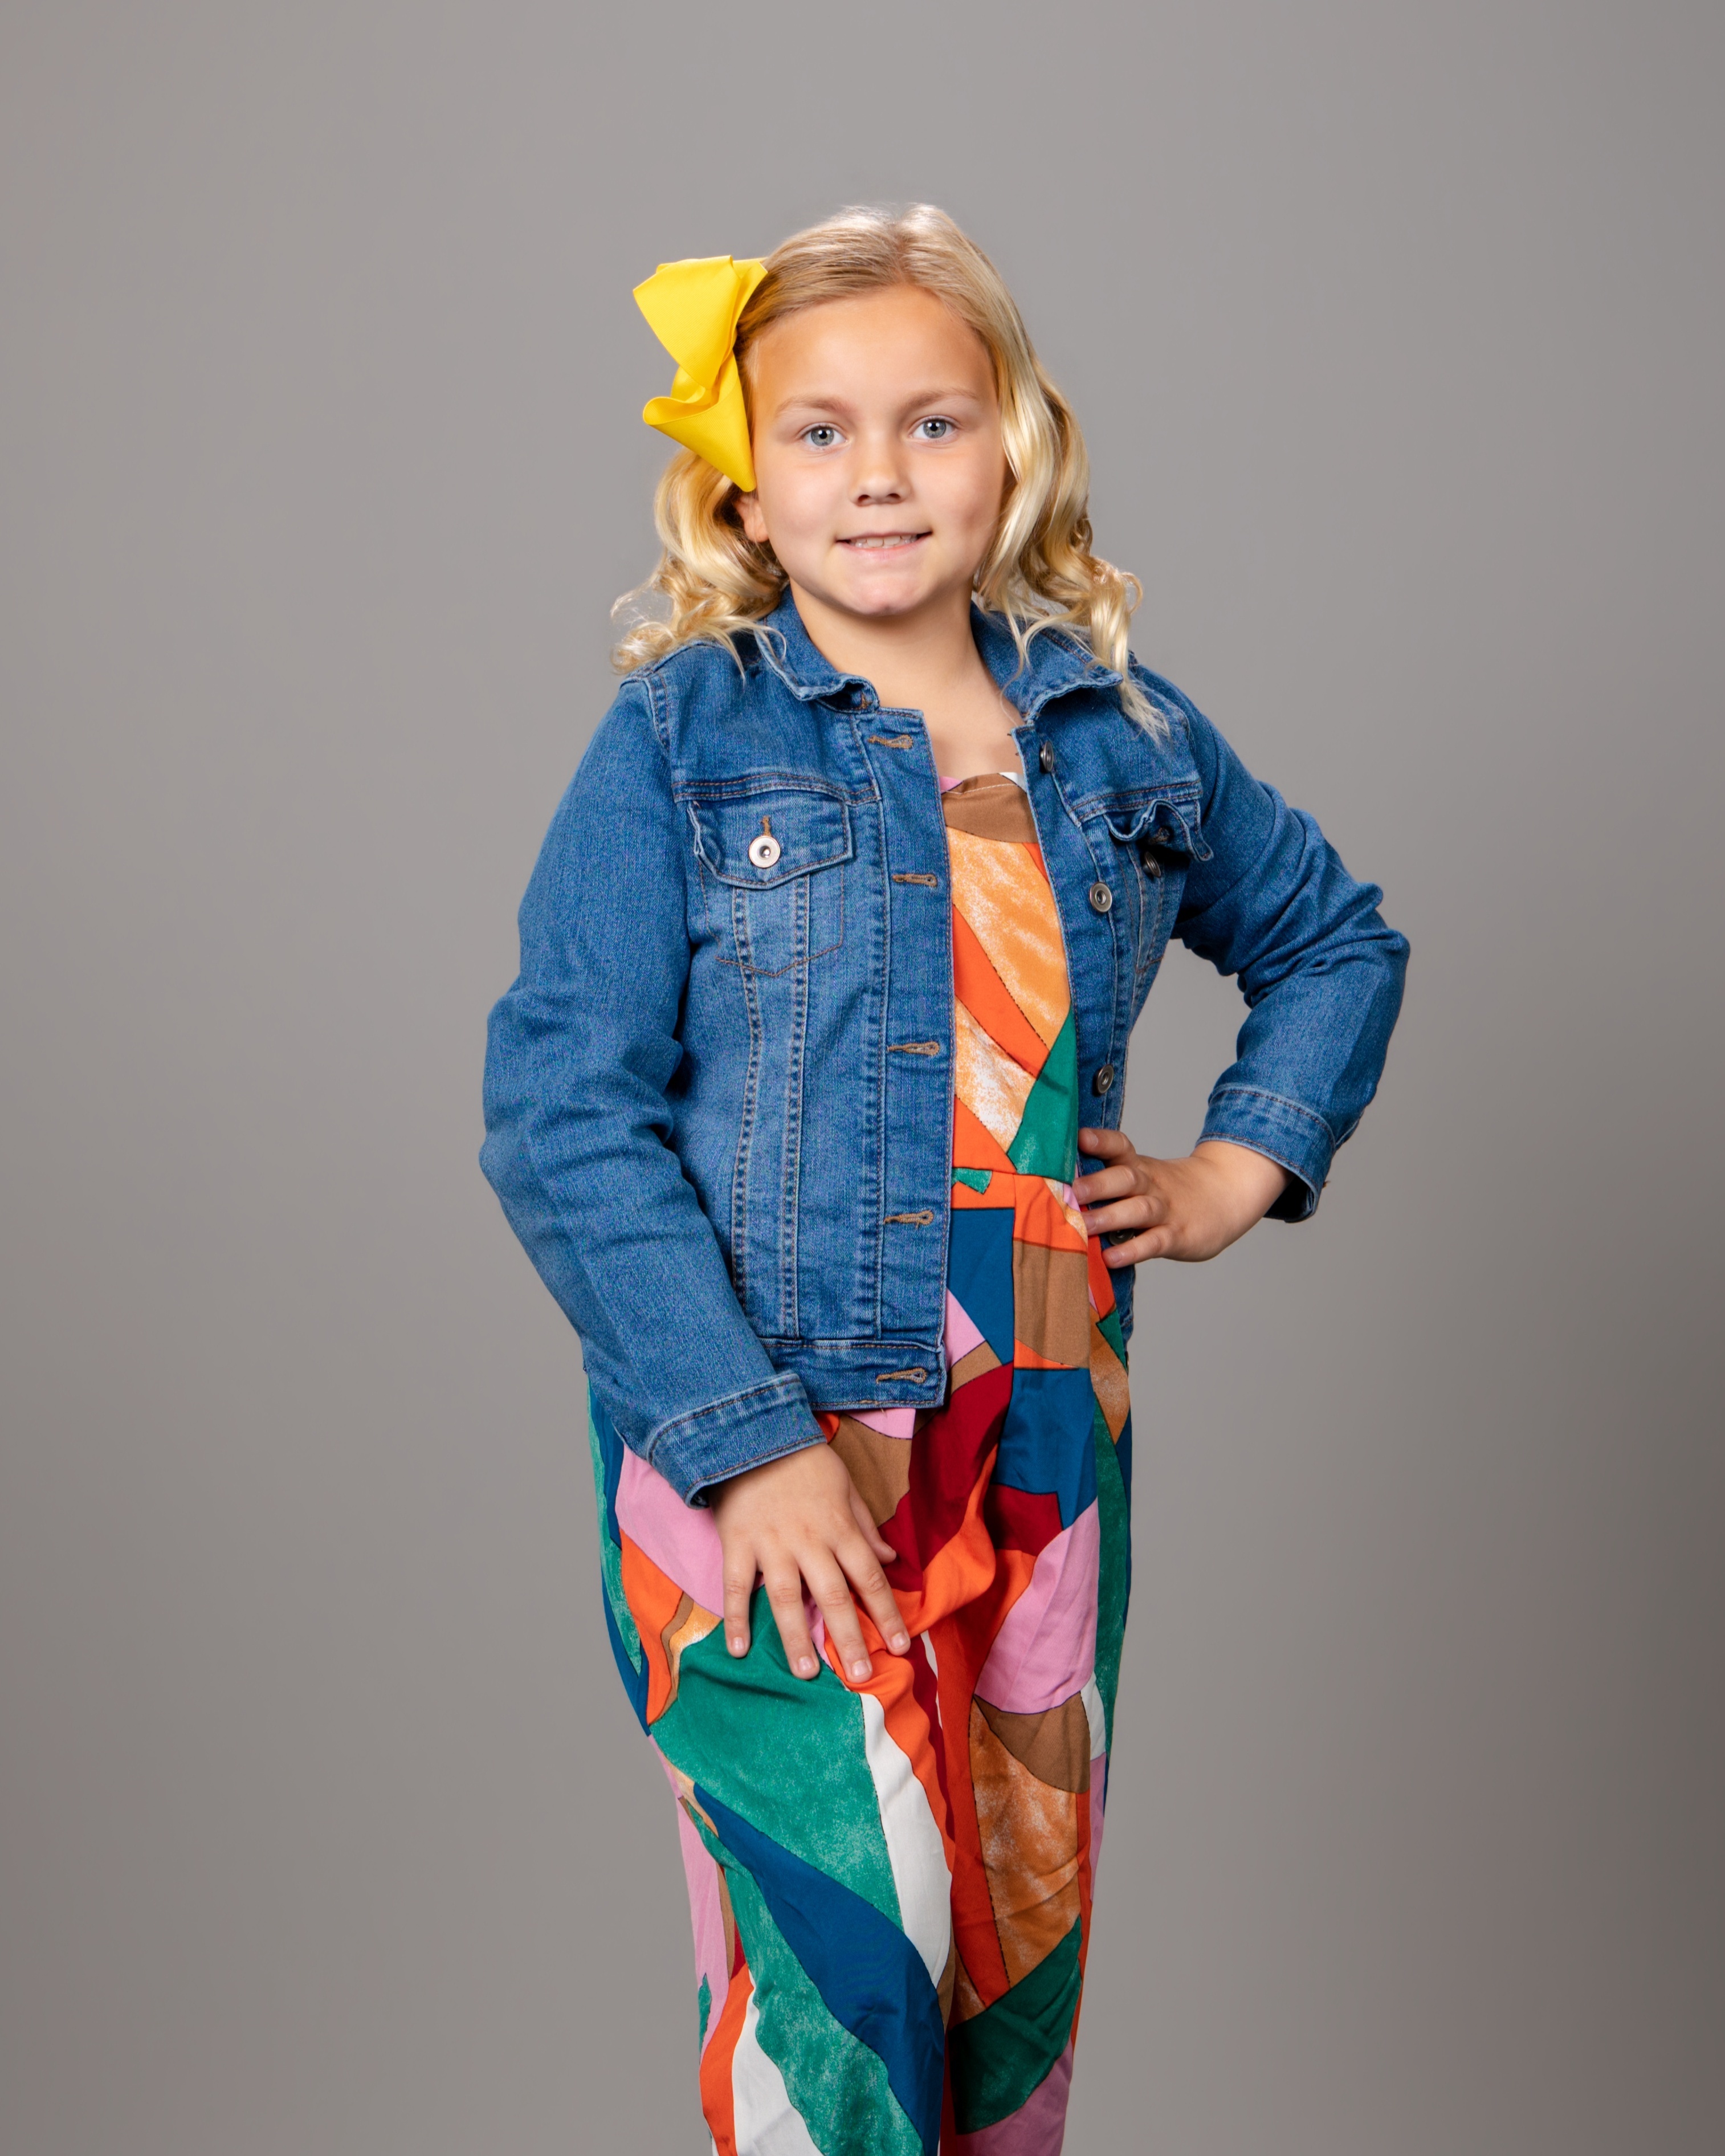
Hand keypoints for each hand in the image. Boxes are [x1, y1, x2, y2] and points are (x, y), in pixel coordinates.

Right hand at [709, 1443, 911, 1682]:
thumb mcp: (846, 1486)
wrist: (753, 1431)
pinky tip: (738, 1649)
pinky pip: (737, 1586)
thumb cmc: (804, 1461)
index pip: (870, 1578)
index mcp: (840, 1528)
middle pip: (833, 1595)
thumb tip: (890, 1558)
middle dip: (849, 1638)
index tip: (901, 1646)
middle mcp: (810, 1541)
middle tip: (859, 1677)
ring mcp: (772, 1544)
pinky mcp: (738, 1543)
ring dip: (796, 1637)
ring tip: (806, 1674)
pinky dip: (736, 1619)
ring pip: (787, 1597)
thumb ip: (865, 1525)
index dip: (887, 1614)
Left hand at [1073, 1131, 1290, 1265]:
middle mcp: (1150, 1185)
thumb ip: (1109, 1178)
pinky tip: (1112, 1257)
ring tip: (1084, 1225)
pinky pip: (1153, 1242)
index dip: (1101, 1141)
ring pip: (1138, 1209)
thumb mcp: (1144, 1175)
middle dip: (1096, 1184)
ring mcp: (1165, 1210)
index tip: (1079, 1137)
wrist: (1227, 1194)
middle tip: (1070, 1190)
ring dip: (1109, 1217)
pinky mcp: (1177, 1236)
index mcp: (1139, 1167)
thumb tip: (1057, 1184)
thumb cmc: (1170, 1190)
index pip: (1120, 1147)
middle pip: (1125, 1178)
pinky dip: (1133, 1250)